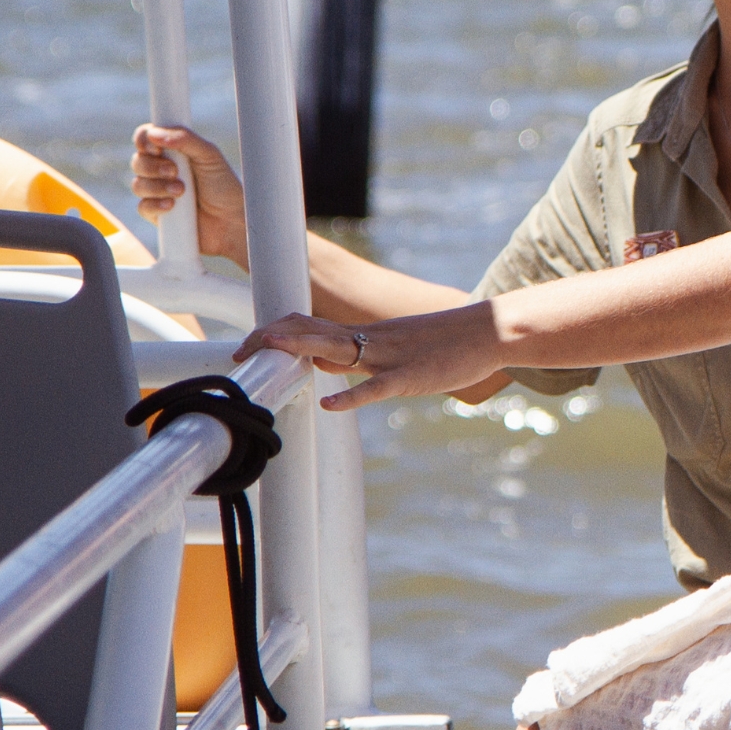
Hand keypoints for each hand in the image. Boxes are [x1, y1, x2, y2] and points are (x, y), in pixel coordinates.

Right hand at [132, 123, 249, 266]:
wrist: (232, 221)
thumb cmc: (224, 186)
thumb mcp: (210, 156)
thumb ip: (186, 140)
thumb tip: (155, 132)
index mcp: (173, 151)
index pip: (146, 138)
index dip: (144, 140)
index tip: (155, 148)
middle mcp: (161, 170)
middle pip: (137, 161)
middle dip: (153, 166)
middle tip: (175, 171)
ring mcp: (157, 192)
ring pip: (138, 184)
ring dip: (157, 186)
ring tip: (181, 191)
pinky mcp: (156, 214)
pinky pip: (142, 207)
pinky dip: (156, 205)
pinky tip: (172, 206)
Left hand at [235, 304, 503, 409]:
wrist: (492, 330)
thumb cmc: (449, 342)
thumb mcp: (398, 346)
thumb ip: (361, 355)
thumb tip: (323, 361)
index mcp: (368, 334)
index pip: (313, 325)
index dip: (277, 332)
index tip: (249, 343)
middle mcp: (373, 340)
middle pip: (313, 332)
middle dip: (273, 340)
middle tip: (239, 351)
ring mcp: (391, 357)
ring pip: (338, 350)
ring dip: (300, 350)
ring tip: (268, 353)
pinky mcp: (412, 377)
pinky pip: (378, 387)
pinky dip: (353, 396)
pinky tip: (332, 404)